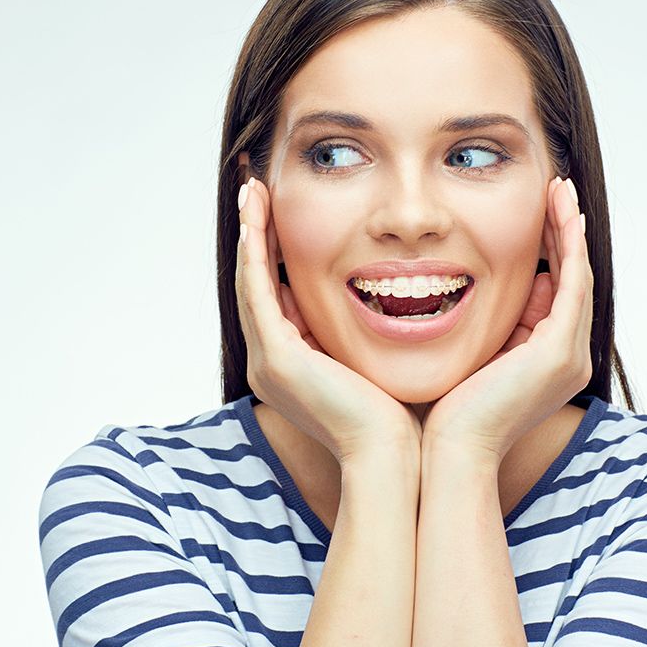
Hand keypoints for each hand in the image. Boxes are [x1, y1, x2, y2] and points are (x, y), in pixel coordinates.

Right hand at [236, 176, 421, 465]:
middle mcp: (268, 362)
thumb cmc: (397, 416)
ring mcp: (268, 361)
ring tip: (252, 189)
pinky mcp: (277, 357)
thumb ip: (358, 333)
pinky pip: (258, 289)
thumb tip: (376, 301)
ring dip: (249, 232)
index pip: (273, 296)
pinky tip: (255, 214)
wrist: (394, 458)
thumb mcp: (369, 362)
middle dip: (254, 235)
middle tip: (255, 189)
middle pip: (255, 284)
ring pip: (250, 280)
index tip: (278, 210)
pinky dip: (256, 250)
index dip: (272, 251)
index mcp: (288, 366)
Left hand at [419, 176, 593, 463]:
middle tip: (556, 192)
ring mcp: (568, 355)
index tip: (537, 215)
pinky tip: (562, 213)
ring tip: (560, 191)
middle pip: (572, 280)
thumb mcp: (472, 357)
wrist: (450, 451)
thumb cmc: (447, 412)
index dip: (550, 252)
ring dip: (570, 230)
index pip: (556, 294)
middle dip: (564, 234)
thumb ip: (488, 328)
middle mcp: (567, 357)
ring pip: (577, 276)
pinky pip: (573, 284)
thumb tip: (489, 291)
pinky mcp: (559, 350)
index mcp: (547, 361)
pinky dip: (569, 247)